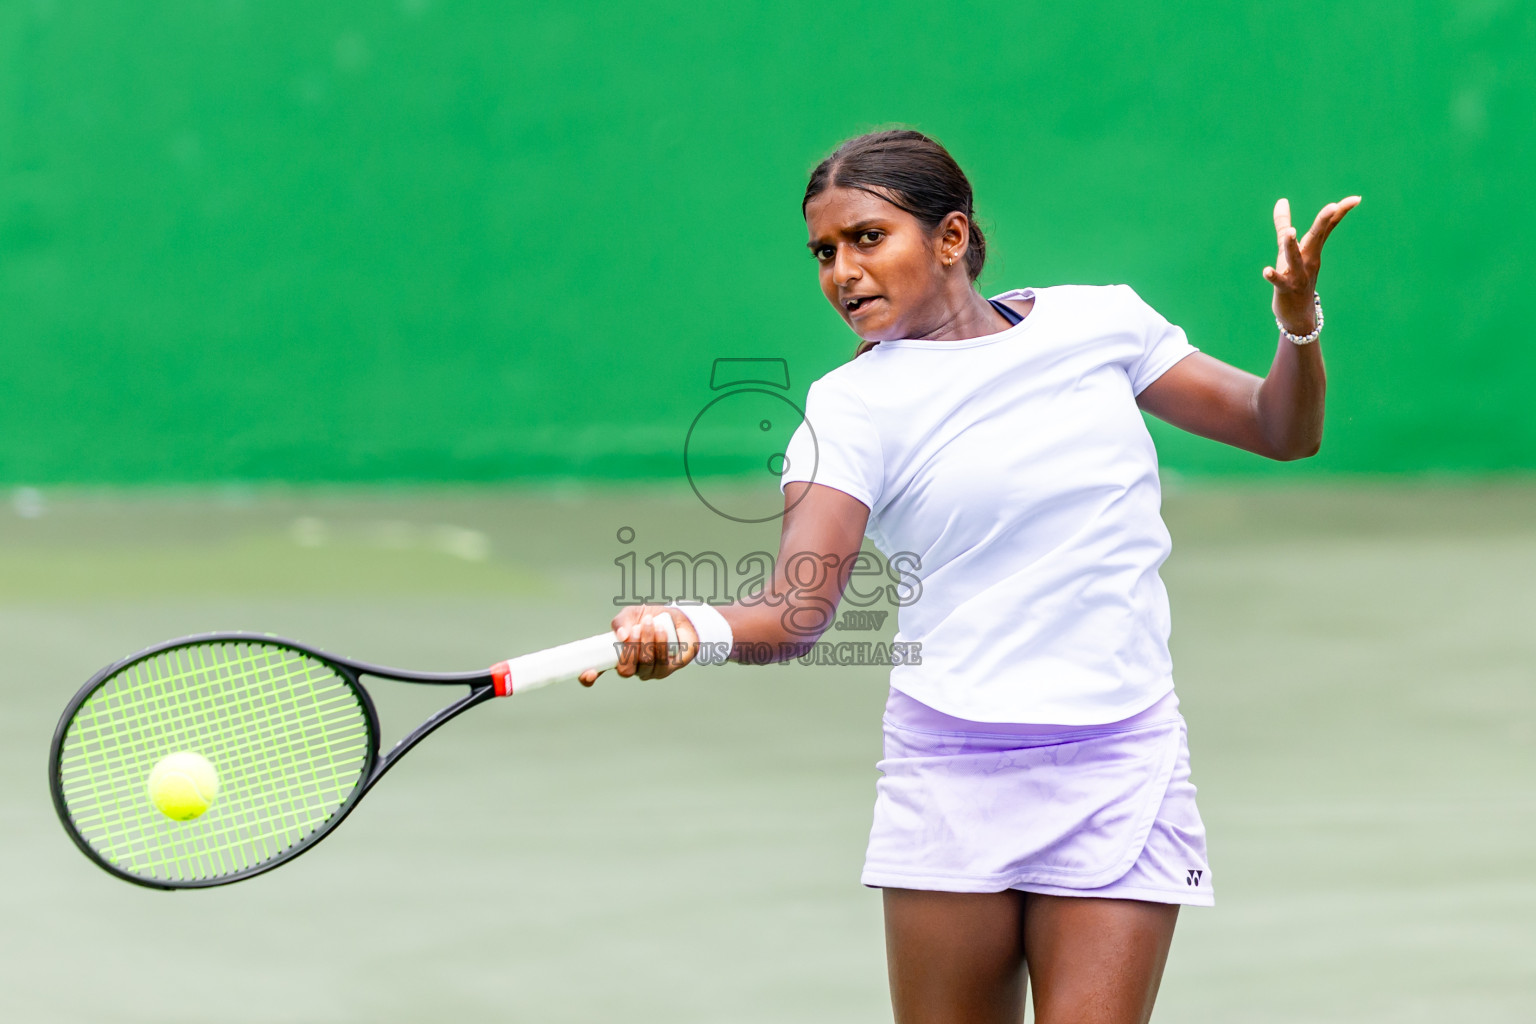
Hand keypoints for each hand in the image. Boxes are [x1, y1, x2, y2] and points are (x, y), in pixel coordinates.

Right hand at [577, 604, 698, 685]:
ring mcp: (649, 671)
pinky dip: (660, 644)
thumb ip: (621, 622)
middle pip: (625, 670)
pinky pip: (661, 662)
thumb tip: (621, 636)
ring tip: (649, 623)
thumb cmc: (649, 617)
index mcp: (616, 656)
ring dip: (646, 642)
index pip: (597, 673)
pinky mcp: (666, 669)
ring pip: (644, 664)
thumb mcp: (631, 614)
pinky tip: (661, 630)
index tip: (589, 672)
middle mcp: (631, 668)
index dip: (589, 678)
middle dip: (630, 649)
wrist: (676, 618)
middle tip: (636, 629)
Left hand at [1263, 195, 1359, 334]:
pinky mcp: (1285, 289)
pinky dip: (1273, 276)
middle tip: (1333, 206)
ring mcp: (1298, 275)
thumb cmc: (1293, 276)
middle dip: (1323, 222)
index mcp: (1311, 249)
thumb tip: (1281, 200)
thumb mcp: (1288, 249)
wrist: (1297, 314)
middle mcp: (1309, 260)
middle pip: (1316, 238)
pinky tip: (1266, 271)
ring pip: (1296, 259)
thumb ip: (1283, 224)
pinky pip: (1279, 282)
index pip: (1327, 228)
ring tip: (1291, 232)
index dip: (1340, 213)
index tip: (1356, 198)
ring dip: (1292, 246)